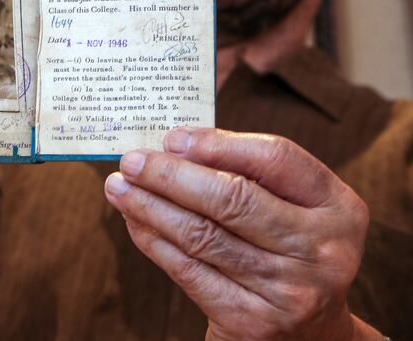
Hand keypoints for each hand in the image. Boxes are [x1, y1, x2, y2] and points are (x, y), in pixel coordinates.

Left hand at [104, 128, 380, 340]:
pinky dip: (154, 241)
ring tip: (119, 187)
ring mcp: (290, 290)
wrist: (310, 335)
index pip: (275, 158)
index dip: (218, 143)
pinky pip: (189, 271)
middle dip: (171, 175)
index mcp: (339, 208)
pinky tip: (134, 221)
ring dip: (150, 206)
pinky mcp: (253, 322)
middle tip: (132, 161)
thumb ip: (248, 174)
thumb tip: (174, 146)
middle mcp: (322, 250)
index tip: (171, 137)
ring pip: (202, 235)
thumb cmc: (288, 251)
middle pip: (233, 198)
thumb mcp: (292, 209)